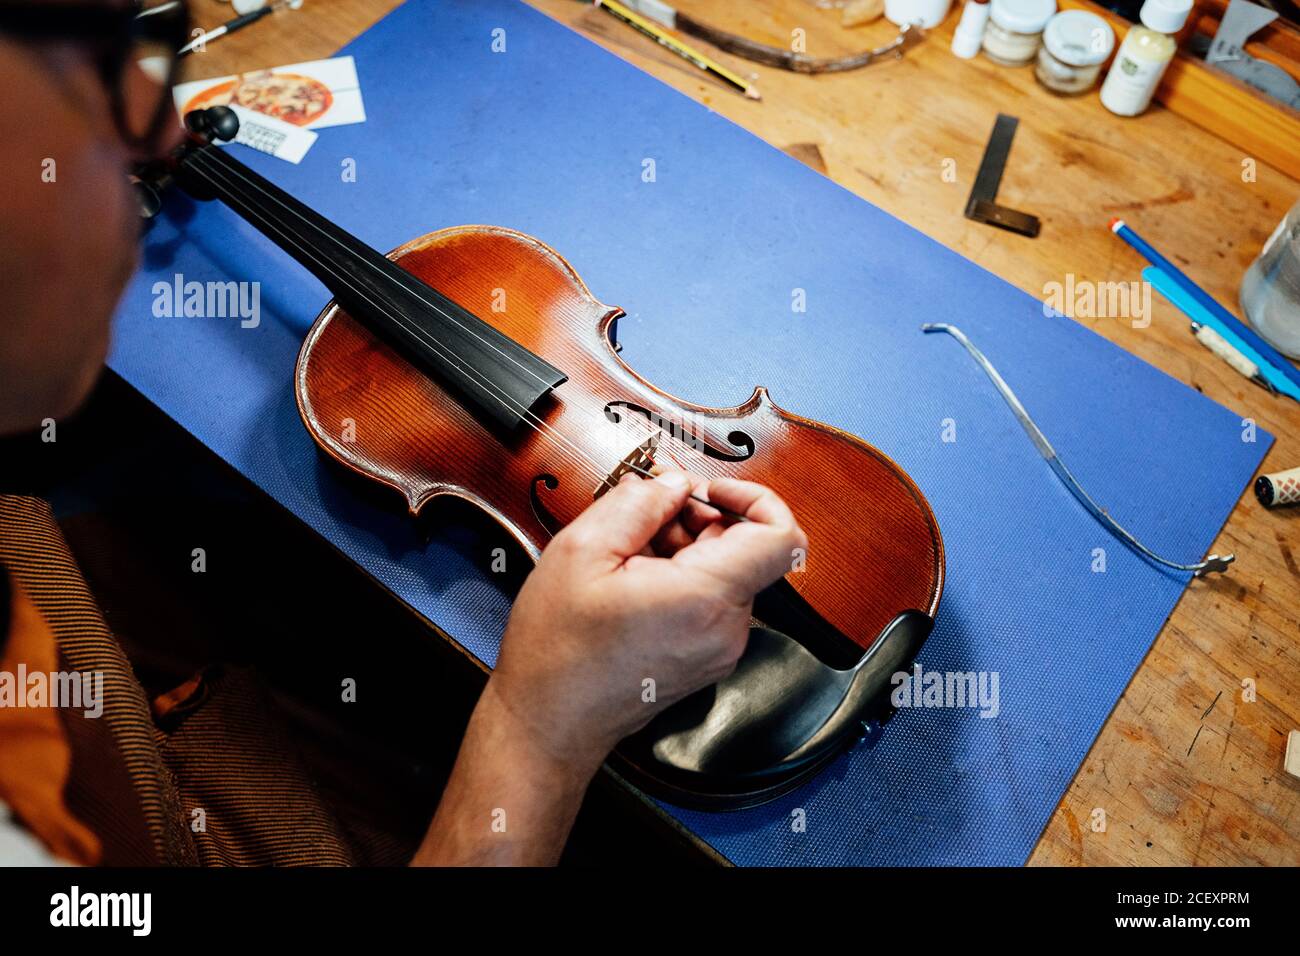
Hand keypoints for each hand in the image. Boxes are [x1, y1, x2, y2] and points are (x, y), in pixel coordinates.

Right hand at [490, 470, 807, 774]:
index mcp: (704, 598)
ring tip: (628, 551)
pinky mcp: (708, 656)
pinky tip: (632, 577)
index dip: (755, 498)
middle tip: (647, 513)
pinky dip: (681, 575)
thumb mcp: (582, 551)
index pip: (781, 536)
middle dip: (700, 518)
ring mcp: (721, 647)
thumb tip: (672, 483)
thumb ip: (637, 503)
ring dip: (685, 546)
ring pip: (726, 570)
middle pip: (746, 548)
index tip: (712, 490)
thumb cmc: (557, 652)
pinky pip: (711, 598)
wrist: (549, 721)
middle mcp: (726, 628)